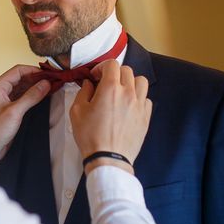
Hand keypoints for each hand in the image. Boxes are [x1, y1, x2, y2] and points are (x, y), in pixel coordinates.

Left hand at [0, 65, 50, 175]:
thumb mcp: (15, 112)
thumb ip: (31, 96)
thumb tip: (45, 84)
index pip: (18, 70)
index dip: (34, 70)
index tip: (48, 74)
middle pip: (20, 77)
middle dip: (36, 78)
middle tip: (52, 80)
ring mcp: (3, 99)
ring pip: (21, 87)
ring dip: (34, 86)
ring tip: (50, 87)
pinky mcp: (7, 108)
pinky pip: (20, 96)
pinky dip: (31, 95)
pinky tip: (41, 96)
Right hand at [70, 60, 151, 174]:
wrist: (108, 158)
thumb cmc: (90, 135)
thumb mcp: (77, 111)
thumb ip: (83, 92)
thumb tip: (89, 84)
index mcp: (110, 89)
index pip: (112, 64)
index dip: (102, 67)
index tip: (95, 76)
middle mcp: (128, 93)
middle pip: (127, 70)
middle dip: (114, 73)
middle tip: (105, 83)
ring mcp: (139, 105)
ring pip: (141, 81)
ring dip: (130, 82)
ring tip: (121, 92)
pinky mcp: (146, 117)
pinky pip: (146, 99)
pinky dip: (138, 98)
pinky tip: (128, 106)